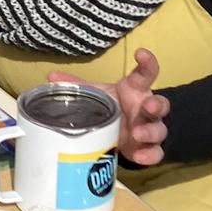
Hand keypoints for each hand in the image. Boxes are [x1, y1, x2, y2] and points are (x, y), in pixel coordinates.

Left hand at [48, 48, 169, 165]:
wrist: (117, 130)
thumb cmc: (110, 105)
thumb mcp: (95, 94)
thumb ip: (77, 86)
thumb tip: (51, 77)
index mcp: (135, 90)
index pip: (146, 73)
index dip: (147, 62)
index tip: (140, 53)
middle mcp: (146, 108)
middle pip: (160, 104)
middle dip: (156, 104)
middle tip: (148, 105)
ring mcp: (149, 128)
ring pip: (159, 129)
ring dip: (151, 131)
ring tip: (138, 134)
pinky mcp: (147, 148)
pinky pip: (156, 152)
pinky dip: (150, 155)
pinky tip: (141, 157)